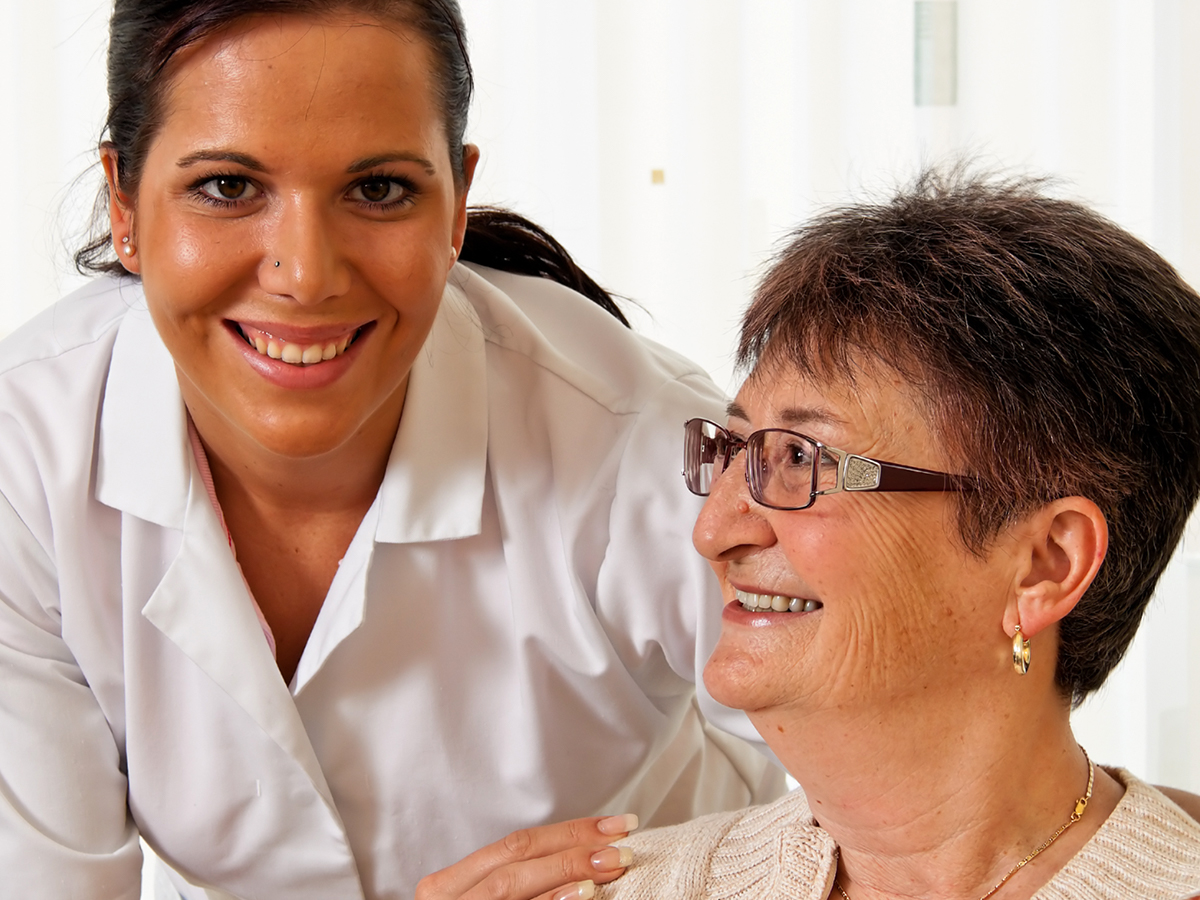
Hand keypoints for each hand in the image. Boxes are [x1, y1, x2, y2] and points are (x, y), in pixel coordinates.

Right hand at [415, 814, 637, 899]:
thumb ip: (523, 884)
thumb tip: (586, 859)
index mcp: (448, 886)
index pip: (515, 844)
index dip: (567, 831)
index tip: (614, 826)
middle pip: (515, 857)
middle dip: (572, 845)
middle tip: (620, 843)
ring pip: (510, 883)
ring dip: (566, 870)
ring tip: (609, 864)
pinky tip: (582, 895)